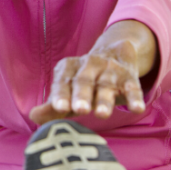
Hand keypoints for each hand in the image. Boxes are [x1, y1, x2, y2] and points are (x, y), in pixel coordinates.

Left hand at [29, 20, 156, 125]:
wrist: (116, 53)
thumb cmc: (83, 82)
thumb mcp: (67, 91)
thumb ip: (52, 106)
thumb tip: (33, 116)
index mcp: (68, 68)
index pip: (63, 82)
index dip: (61, 95)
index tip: (59, 108)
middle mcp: (88, 65)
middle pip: (84, 81)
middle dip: (81, 96)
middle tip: (79, 110)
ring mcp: (110, 70)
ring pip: (107, 85)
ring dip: (104, 100)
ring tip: (102, 114)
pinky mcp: (129, 77)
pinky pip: (133, 88)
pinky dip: (134, 98)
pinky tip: (136, 109)